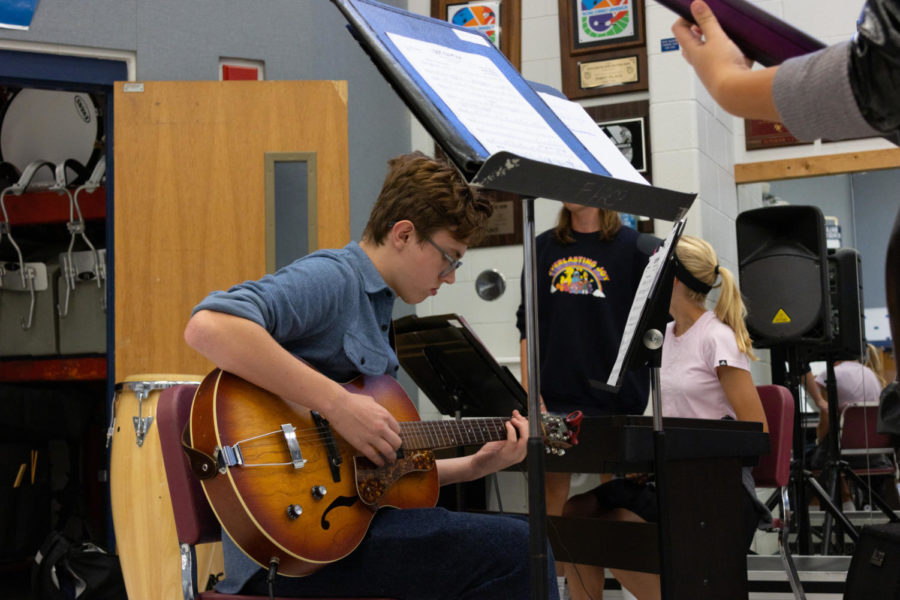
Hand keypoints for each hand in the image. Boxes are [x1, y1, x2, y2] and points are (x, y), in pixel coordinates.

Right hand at [324, 387, 401, 466]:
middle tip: (395, 450)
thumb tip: (380, 413)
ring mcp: (371, 436)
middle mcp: (381, 427)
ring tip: (391, 459)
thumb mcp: (371, 401)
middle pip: (396, 442)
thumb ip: (378, 409)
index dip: (396, 435)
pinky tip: (380, 463)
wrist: (338, 406)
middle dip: (396, 447)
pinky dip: (379, 461)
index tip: (393, 438)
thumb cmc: (352, 401)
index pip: (397, 430)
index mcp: (385, 415)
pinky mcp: (361, 444)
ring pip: (388, 451)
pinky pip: (373, 456)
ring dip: (391, 457)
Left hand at [468, 410, 528, 476]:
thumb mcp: (503, 443)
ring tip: (513, 419)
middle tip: (516, 416)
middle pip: (530, 437)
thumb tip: (514, 419)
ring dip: (520, 426)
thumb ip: (510, 434)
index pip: (531, 437)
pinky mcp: (504, 455)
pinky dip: (511, 430)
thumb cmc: (490, 454)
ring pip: (525, 439)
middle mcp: (519, 455)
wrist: (479, 466)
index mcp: (521, 452)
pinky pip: (512, 441)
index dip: (527, 424)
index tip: (520, 416)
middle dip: (525, 423)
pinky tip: (507, 425)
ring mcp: (513, 456)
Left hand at [670, 0, 779, 120]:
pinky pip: (725, 61)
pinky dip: (732, 54)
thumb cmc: (724, 67)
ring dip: (716, 42)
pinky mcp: (724, 75)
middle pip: (691, 44)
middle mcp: (698, 62)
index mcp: (692, 50)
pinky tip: (743, 51)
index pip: (679, 30)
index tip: (698, 10)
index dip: (685, 17)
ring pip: (708, 53)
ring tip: (728, 35)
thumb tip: (696, 5)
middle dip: (699, 31)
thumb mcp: (716, 37)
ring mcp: (710, 70)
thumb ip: (707, 21)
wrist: (735, 92)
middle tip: (710, 23)